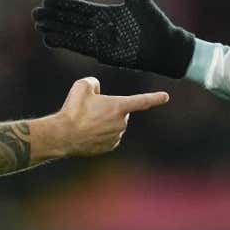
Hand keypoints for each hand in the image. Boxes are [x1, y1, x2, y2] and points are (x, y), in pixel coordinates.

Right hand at [32, 0, 194, 77]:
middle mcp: (99, 27)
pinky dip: (64, 42)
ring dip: (55, 30)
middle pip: (70, 21)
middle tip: (35, 13)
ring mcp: (100, 41)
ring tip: (38, 26)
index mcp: (106, 14)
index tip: (46, 0)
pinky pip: (79, 46)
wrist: (164, 46)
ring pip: (71, 34)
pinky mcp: (102, 53)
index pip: (78, 8)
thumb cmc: (154, 22)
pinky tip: (50, 39)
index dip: (62, 5)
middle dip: (53, 18)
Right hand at [52, 76, 169, 156]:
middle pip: (120, 112)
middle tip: (90, 110)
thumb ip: (94, 83)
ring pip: (114, 124)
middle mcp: (122, 122)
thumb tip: (98, 90)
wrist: (63, 134)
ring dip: (104, 121)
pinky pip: (109, 136)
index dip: (155, 97)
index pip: (142, 101)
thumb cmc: (73, 109)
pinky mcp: (110, 146)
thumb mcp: (82, 85)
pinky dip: (101, 133)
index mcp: (119, 106)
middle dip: (110, 109)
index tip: (165, 97)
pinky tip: (87, 132)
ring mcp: (116, 136)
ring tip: (86, 122)